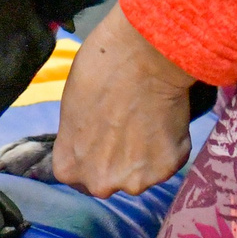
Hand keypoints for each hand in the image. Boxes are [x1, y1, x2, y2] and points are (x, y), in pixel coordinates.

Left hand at [51, 4, 194, 196]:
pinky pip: (166, 162)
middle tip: (126, 130)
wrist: (143, 55)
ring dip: (143, 157)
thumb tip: (89, 141)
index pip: (76, 177)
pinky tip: (164, 121)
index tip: (100, 141)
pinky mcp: (167, 168)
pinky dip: (167, 147)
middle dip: (116, 162)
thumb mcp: (70, 108)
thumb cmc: (99, 69)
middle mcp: (100, 182)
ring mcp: (136, 180)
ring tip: (147, 122)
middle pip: (108, 179)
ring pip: (140, 174)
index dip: (89, 157)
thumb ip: (77, 138)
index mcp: (69, 167)